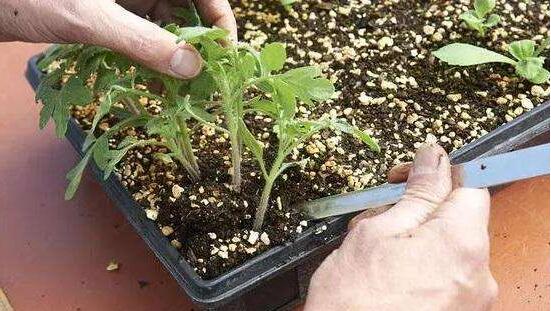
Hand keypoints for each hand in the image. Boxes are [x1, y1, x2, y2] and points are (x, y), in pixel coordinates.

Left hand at [0, 0, 236, 78]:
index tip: (226, 55)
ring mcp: (128, 0)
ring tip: (184, 90)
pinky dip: (153, 62)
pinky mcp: (115, 17)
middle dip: (201, 46)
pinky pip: (145, 40)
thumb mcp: (91, 18)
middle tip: (206, 81)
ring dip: (177, 59)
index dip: (221, 21)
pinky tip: (156, 84)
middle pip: (190, 12)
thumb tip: (190, 68)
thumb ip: (141, 41)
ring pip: (168, 29)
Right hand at [304, 144, 497, 310]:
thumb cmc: (354, 302)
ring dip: (416, 236)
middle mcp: (478, 273)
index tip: (410, 175)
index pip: (469, 185)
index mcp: (462, 243)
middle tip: (380, 215)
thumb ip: (415, 193)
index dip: (437, 173)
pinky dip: (422, 262)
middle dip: (419, 208)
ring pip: (449, 244)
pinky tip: (388, 269)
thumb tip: (432, 158)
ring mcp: (471, 297)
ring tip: (376, 248)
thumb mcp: (377, 232)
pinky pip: (447, 272)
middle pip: (458, 217)